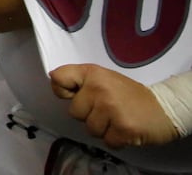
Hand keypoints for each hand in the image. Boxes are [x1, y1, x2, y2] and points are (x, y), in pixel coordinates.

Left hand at [51, 62, 181, 148]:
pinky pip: (107, 141)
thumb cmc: (128, 94)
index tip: (74, 95)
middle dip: (89, 116)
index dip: (62, 90)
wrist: (163, 108)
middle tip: (108, 110)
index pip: (59, 78)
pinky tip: (125, 129)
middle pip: (75, 113)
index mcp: (92, 73)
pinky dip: (116, 140)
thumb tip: (53, 79)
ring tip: (117, 119)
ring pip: (90, 129)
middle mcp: (99, 89)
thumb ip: (79, 80)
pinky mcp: (123, 128)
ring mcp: (111, 109)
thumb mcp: (103, 78)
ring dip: (103, 129)